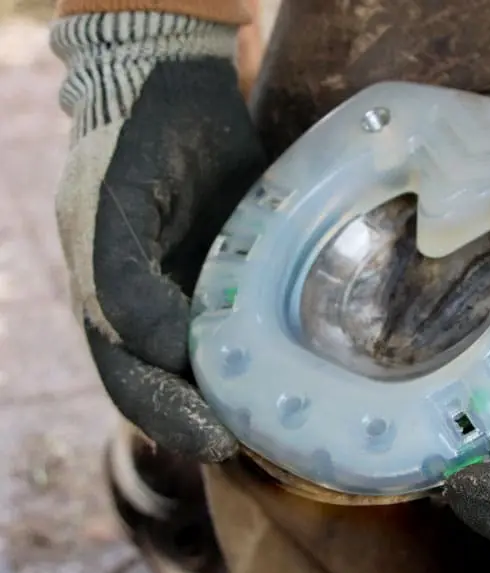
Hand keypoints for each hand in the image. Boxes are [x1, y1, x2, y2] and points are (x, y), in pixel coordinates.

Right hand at [52, 12, 267, 460]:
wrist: (172, 93)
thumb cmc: (139, 141)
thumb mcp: (121, 204)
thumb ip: (125, 280)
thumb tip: (164, 350)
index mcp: (104, 290)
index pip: (127, 371)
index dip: (165, 410)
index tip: (215, 438)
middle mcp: (136, 299)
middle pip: (155, 379)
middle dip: (192, 417)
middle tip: (238, 447)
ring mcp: (173, 287)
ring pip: (189, 362)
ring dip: (218, 399)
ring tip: (261, 431)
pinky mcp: (211, 272)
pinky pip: (221, 327)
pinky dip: (240, 360)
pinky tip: (271, 379)